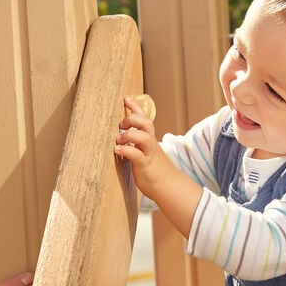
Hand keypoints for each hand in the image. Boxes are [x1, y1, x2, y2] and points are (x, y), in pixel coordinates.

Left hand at [115, 96, 201, 237]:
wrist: (168, 187)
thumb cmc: (154, 170)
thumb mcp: (146, 152)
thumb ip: (138, 143)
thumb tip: (122, 136)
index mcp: (149, 140)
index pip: (144, 118)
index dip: (136, 107)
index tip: (126, 98)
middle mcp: (150, 144)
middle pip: (145, 123)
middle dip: (132, 118)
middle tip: (121, 124)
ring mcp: (148, 154)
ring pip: (143, 137)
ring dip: (129, 134)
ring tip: (119, 139)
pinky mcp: (144, 166)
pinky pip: (136, 155)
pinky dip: (126, 150)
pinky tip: (117, 150)